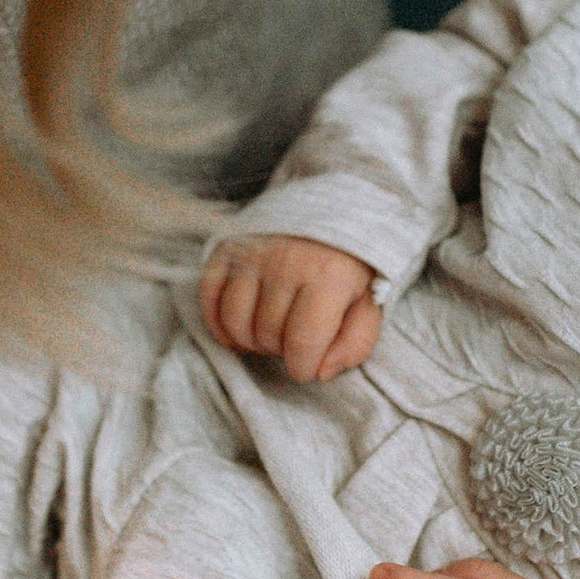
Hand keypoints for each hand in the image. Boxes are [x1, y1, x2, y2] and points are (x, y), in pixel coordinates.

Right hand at [200, 236, 382, 381]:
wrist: (334, 206)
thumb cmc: (352, 265)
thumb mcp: (370, 303)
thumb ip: (355, 343)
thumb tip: (319, 373)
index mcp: (328, 277)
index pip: (302, 343)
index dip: (303, 368)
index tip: (308, 365)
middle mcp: (286, 263)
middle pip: (266, 334)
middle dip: (280, 351)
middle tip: (293, 340)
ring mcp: (253, 253)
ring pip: (235, 321)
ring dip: (250, 339)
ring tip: (269, 333)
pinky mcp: (229, 248)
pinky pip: (209, 297)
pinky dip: (218, 322)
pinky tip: (238, 329)